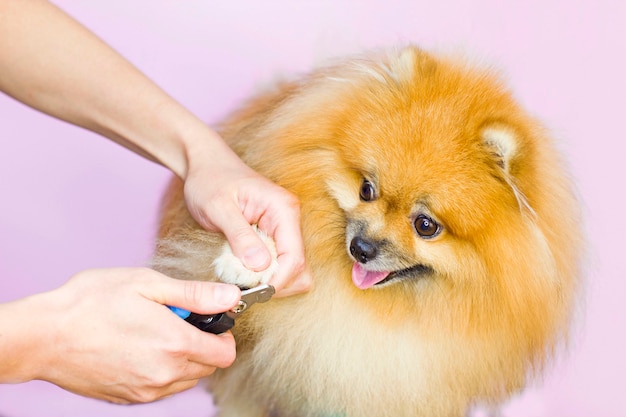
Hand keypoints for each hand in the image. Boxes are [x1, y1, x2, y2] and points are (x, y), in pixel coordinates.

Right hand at [19, 268, 240, 403]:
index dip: (222, 334)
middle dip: (201, 343)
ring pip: (186, 379)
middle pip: (208, 367)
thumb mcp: (147, 284)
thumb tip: (231, 296)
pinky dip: (161, 370)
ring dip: (182, 358)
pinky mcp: (128, 399)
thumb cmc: (91, 303)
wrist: (43, 336)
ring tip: (153, 332)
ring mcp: (146, 391)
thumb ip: (195, 294)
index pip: (226, 353)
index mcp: (176, 345)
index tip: (206, 319)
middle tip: (174, 319)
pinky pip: (161, 388)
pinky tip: (138, 348)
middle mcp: (165, 375)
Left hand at [182, 136, 311, 296]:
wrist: (205, 164)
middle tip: (245, 290)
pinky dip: (263, 274)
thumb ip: (240, 237)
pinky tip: (242, 271)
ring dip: (269, 281)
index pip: (294, 257)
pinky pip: (277, 263)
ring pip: (290, 269)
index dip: (277, 281)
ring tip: (241, 280)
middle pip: (298, 267)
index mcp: (283, 209)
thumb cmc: (210, 180)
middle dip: (275, 284)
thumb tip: (261, 266)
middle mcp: (289, 218)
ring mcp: (283, 228)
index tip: (252, 293)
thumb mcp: (219, 208)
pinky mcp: (273, 235)